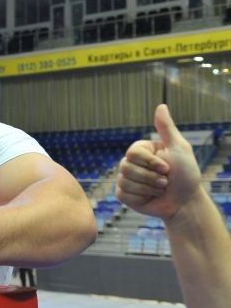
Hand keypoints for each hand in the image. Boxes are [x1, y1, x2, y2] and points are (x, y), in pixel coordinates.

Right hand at [116, 104, 201, 219]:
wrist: (185, 202)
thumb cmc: (185, 174)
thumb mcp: (179, 148)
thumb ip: (167, 128)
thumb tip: (161, 105)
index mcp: (141, 150)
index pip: (133, 153)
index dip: (150, 162)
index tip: (167, 168)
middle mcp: (130, 162)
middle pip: (126, 167)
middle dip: (151, 177)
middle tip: (165, 181)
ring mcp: (125, 178)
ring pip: (125, 181)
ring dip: (149, 188)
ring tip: (160, 189)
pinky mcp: (124, 194)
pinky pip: (123, 194)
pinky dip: (140, 197)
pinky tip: (149, 197)